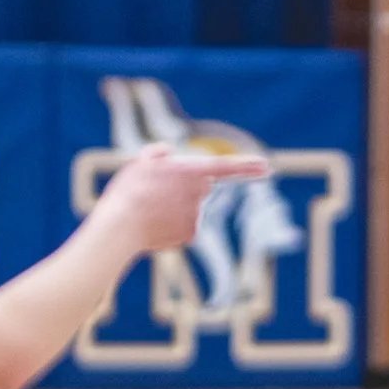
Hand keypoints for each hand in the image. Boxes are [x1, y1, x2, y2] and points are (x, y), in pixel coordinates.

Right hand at [97, 143, 268, 253]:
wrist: (121, 226)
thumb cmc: (129, 191)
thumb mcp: (141, 161)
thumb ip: (159, 154)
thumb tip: (168, 153)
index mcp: (191, 171)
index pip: (226, 167)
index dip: (248, 167)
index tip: (267, 167)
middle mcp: (199, 194)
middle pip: (200, 186)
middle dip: (186, 187)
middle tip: (157, 189)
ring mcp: (197, 217)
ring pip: (190, 208)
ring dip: (174, 207)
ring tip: (151, 208)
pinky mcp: (191, 236)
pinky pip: (184, 226)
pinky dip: (171, 225)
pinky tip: (154, 225)